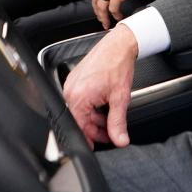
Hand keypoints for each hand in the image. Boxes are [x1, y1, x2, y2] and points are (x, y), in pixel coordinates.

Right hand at [62, 24, 138, 147]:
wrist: (119, 45)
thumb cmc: (117, 65)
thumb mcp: (120, 98)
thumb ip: (118, 122)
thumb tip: (119, 139)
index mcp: (78, 97)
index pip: (79, 127)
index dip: (89, 139)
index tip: (95, 146)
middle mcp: (70, 91)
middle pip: (79, 120)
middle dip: (96, 128)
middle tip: (110, 133)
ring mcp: (72, 85)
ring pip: (81, 110)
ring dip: (95, 118)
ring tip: (111, 118)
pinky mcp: (76, 80)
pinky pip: (80, 100)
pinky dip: (92, 107)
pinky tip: (104, 106)